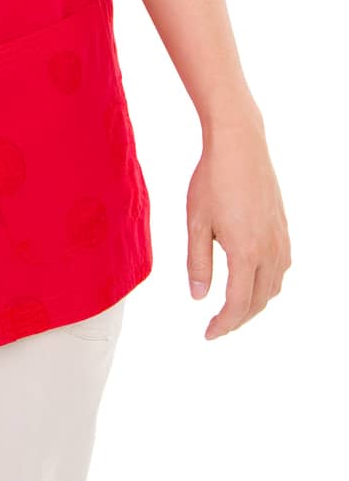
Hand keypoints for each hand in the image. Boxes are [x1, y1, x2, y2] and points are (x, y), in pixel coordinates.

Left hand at [186, 110, 291, 339]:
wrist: (240, 145)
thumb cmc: (212, 180)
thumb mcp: (196, 222)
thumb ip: (197, 262)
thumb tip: (198, 297)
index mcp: (245, 252)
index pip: (237, 304)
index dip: (223, 325)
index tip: (208, 334)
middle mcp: (269, 251)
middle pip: (258, 302)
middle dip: (238, 319)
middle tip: (216, 326)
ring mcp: (280, 239)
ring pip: (274, 287)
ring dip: (255, 303)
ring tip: (232, 307)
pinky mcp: (283, 228)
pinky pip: (281, 268)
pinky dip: (268, 284)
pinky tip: (252, 279)